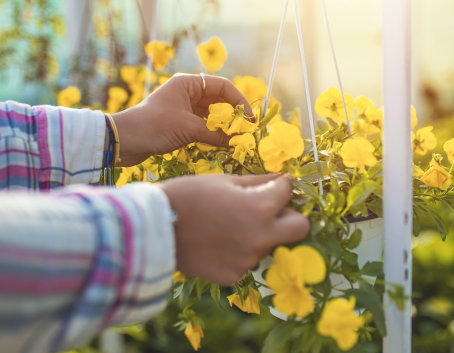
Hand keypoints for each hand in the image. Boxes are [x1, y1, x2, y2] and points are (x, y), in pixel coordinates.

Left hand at [111, 73, 251, 165]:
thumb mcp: (188, 129)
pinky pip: (202, 126)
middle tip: (246, 131)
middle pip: (218, 101)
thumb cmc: (154, 126)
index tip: (250, 118)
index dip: (239, 101)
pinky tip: (222, 144)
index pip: (223, 86)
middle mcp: (187, 93)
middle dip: (233, 116)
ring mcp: (182, 109)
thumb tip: (238, 142)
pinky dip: (212, 134)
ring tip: (236, 140)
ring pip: (211, 115)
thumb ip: (215, 134)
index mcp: (188, 84)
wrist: (123, 141)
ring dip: (223, 127)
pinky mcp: (178, 124)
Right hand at [160, 174, 309, 284]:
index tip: (274, 186)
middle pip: (301, 228)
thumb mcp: (224, 180)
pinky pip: (246, 261)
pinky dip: (237, 252)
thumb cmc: (187, 196)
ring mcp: (249, 260)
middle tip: (269, 211)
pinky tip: (215, 243)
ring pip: (269, 244)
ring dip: (258, 234)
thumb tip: (282, 179)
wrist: (152, 229)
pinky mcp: (234, 276)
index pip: (289, 191)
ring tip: (226, 226)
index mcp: (261, 208)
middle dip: (290, 216)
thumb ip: (258, 182)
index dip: (281, 186)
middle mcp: (261, 237)